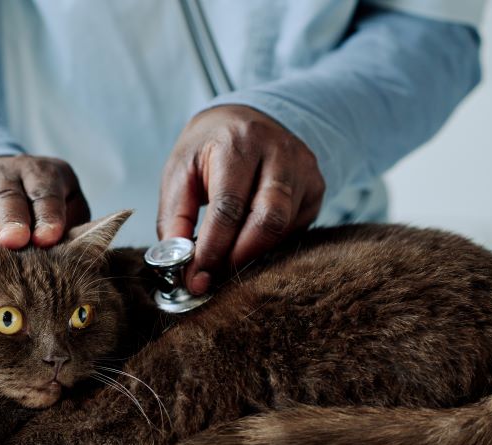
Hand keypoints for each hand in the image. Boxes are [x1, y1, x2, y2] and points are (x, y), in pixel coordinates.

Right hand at [0, 155, 90, 248]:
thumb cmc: (43, 208)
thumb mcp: (65, 207)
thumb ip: (71, 227)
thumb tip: (79, 255)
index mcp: (43, 173)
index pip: (46, 193)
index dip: (48, 215)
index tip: (48, 237)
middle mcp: (7, 174)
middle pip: (10, 197)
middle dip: (13, 219)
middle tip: (16, 240)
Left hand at [158, 105, 324, 293]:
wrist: (247, 119)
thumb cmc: (208, 149)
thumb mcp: (180, 172)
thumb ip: (174, 218)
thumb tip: (177, 264)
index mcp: (238, 141)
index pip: (229, 207)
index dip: (213, 249)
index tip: (196, 279)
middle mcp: (278, 151)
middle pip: (267, 221)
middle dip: (238, 257)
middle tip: (215, 278)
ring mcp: (303, 169)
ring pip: (283, 228)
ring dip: (253, 253)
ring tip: (227, 261)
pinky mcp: (317, 186)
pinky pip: (296, 228)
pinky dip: (270, 243)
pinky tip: (250, 240)